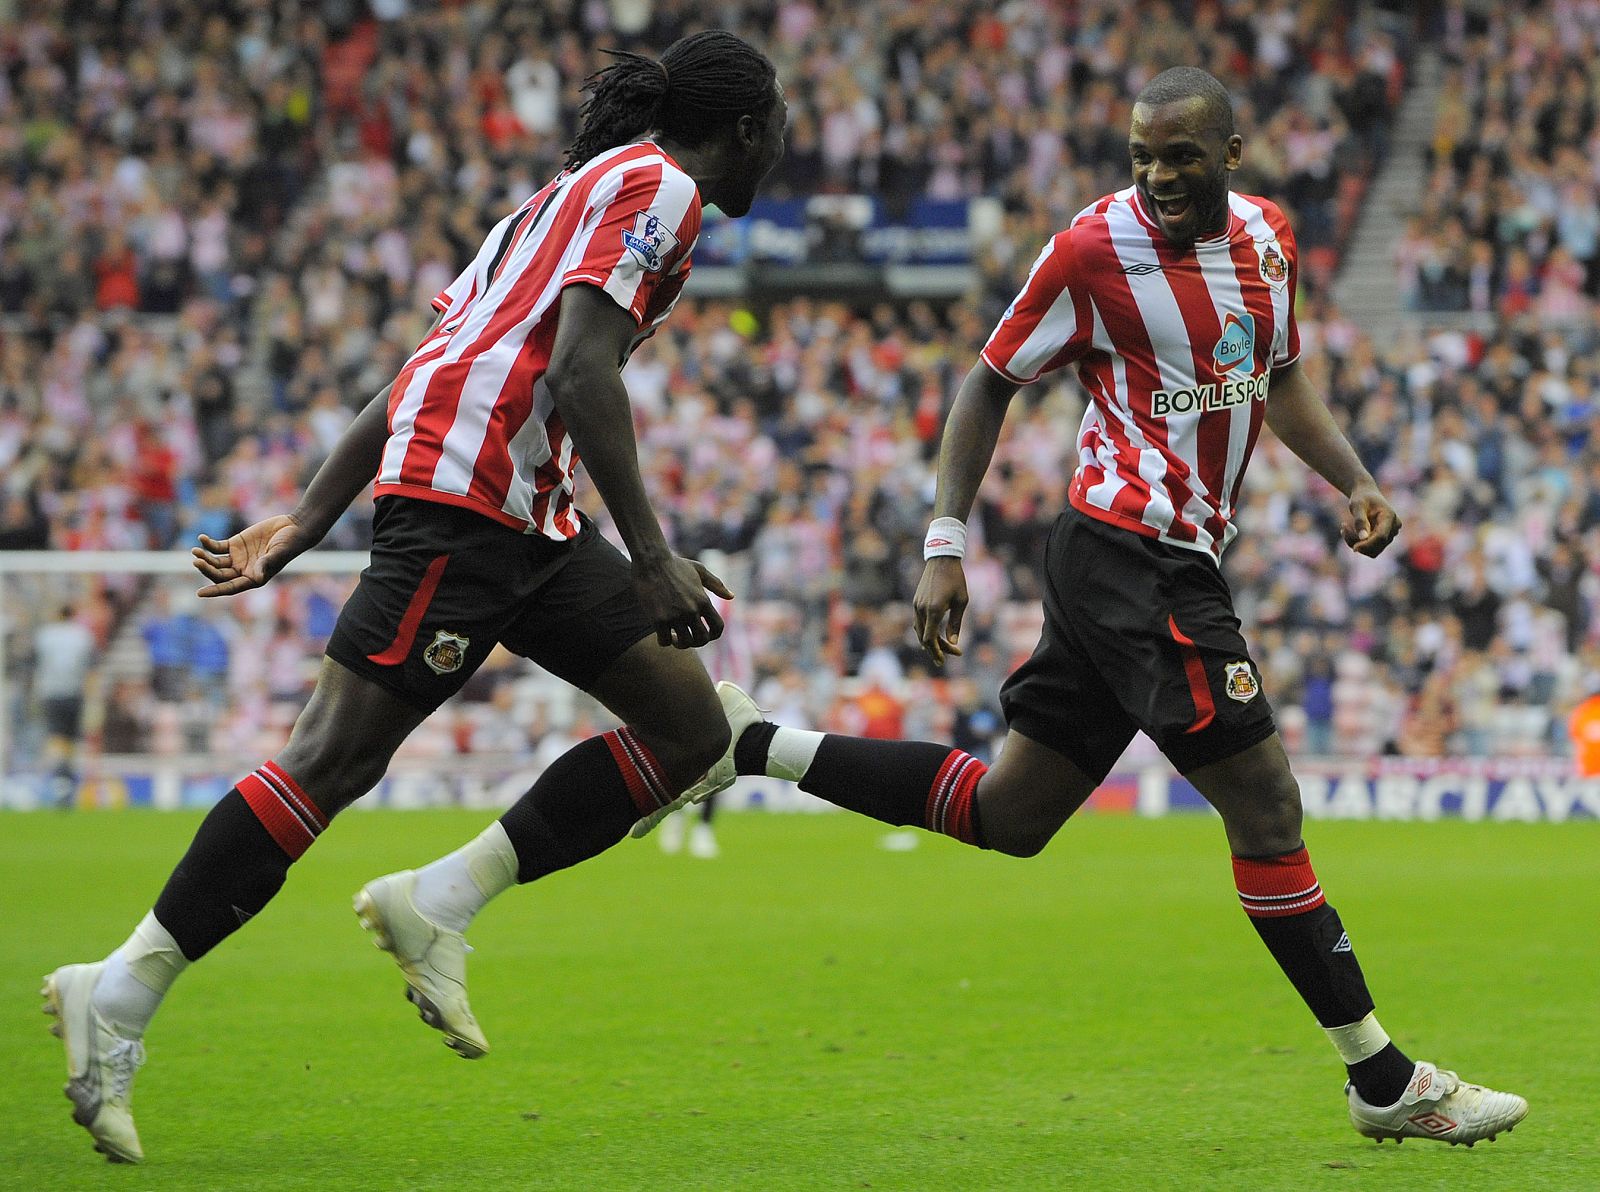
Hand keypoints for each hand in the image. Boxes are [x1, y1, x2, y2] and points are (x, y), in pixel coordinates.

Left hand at [191, 514, 317, 596]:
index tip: (200, 593)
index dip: (215, 591)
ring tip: (195, 551)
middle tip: (197, 561)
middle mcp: (243, 570)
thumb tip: (256, 578)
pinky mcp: (235, 544)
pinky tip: (202, 538)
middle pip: (219, 575)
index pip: (230, 588)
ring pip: (215, 562)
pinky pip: (217, 547)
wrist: (294, 527)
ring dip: (204, 558)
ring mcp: (238, 557)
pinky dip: (208, 544)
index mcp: (254, 578)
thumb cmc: (290, 543)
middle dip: (207, 570)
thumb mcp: (279, 553)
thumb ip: (266, 564)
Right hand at [632, 554, 732, 648]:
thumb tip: (731, 597)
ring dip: (679, 643)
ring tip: (673, 637)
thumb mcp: (699, 570)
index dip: (714, 635)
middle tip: (686, 637)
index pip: (717, 627)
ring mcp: (675, 616)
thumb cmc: (675, 564)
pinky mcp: (659, 619)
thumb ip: (716, 584)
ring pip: (684, 642)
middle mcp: (692, 610)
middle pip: (702, 639)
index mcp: (703, 600)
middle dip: (695, 642)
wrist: (651, 560)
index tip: (705, 635)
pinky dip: (664, 641)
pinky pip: (664, 641)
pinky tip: (661, 633)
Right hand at [912, 557, 967, 665]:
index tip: (945, 660)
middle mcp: (921, 609)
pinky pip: (918, 622)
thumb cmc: (956, 579)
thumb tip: (953, 642)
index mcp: (934, 610)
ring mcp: (916, 605)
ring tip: (943, 649)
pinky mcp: (916, 601)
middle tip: (951, 655)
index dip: (938, 651)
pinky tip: (933, 635)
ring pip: (919, 630)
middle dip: (937, 649)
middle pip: (924, 638)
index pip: (930, 639)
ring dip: (930, 641)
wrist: (941, 559)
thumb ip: (955, 623)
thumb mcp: (961, 601)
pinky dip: (925, 631)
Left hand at [1342, 484, 1400, 557]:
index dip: (1367, 544)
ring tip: (1344, 528)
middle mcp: (1393, 527)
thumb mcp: (1357, 505)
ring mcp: (1390, 534)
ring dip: (1356, 543)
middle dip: (1358, 542)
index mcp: (1389, 516)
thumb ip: (1360, 521)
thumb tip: (1363, 538)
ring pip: (1373, 550)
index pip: (1381, 536)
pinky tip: (1348, 531)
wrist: (1366, 495)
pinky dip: (1357, 543)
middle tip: (1343, 528)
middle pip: (1377, 546)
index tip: (1353, 547)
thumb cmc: (1361, 497)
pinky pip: (1370, 549)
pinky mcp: (1384, 539)